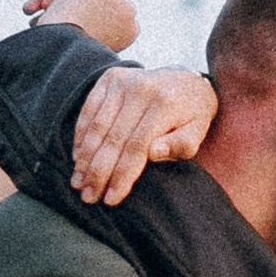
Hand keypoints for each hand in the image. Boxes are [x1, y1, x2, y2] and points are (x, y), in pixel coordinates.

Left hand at [25, 0, 138, 52]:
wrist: (65, 55)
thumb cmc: (64, 58)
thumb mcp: (71, 48)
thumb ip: (73, 33)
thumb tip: (56, 20)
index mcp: (128, 33)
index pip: (103, 19)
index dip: (76, 23)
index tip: (53, 33)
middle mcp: (128, 12)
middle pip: (91, 2)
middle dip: (63, 9)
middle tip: (35, 23)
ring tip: (29, 13)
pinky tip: (43, 3)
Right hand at [72, 63, 217, 204]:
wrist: (187, 79)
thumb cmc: (192, 114)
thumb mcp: (197, 132)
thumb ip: (181, 145)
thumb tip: (153, 153)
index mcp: (165, 105)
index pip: (137, 147)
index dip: (122, 175)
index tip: (111, 198)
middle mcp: (142, 89)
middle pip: (114, 139)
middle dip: (98, 172)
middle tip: (88, 196)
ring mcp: (124, 81)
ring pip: (98, 126)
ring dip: (85, 158)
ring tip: (78, 183)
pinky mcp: (111, 77)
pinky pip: (90, 109)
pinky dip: (81, 135)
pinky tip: (78, 157)